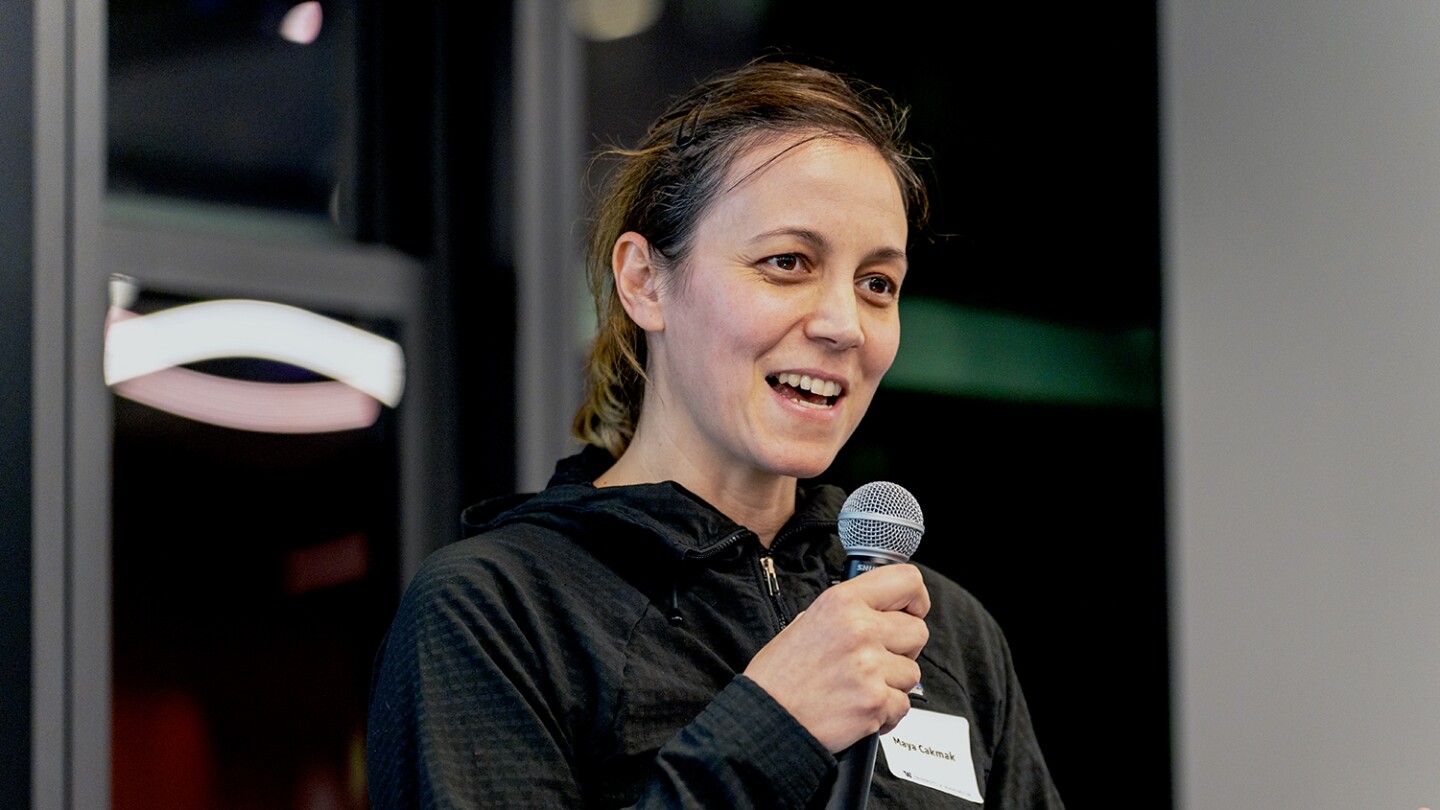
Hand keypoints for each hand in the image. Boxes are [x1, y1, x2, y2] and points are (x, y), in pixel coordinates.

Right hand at [742, 564, 930, 752]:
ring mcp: (869, 667)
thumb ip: (848, 612)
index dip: (915, 599)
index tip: (911, 611)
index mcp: (842, 602)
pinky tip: (860, 707)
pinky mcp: (875, 702)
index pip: (906, 581)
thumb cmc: (779, 676)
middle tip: (876, 659)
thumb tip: (881, 611)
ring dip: (893, 682)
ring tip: (859, 686)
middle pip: (917, 631)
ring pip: (912, 672)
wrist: (765, 720)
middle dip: (903, 648)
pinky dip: (886, 711)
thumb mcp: (806, 621)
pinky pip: (904, 704)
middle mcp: (859, 629)